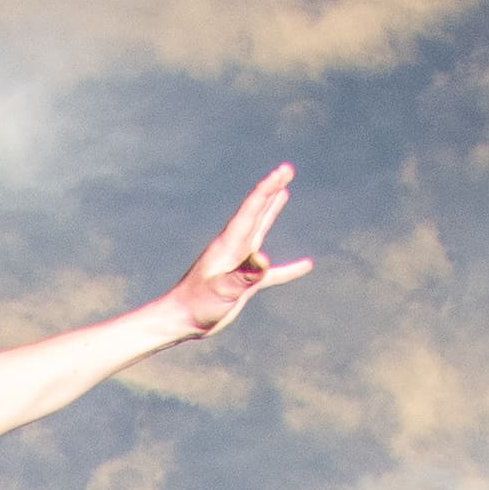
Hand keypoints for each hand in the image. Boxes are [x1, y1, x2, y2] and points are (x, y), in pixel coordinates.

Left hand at [161, 168, 311, 343]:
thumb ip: (243, 275)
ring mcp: (241, 263)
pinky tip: (305, 265)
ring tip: (284, 192)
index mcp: (230, 244)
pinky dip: (289, 268)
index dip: (267, 188)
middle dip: (271, 189)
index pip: (252, 209)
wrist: (183, 319)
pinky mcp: (245, 281)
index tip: (283, 172)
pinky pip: (271, 271)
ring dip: (272, 210)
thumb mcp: (222, 289)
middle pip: (257, 211)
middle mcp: (236, 248)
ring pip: (260, 229)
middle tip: (287, 170)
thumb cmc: (199, 303)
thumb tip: (264, 260)